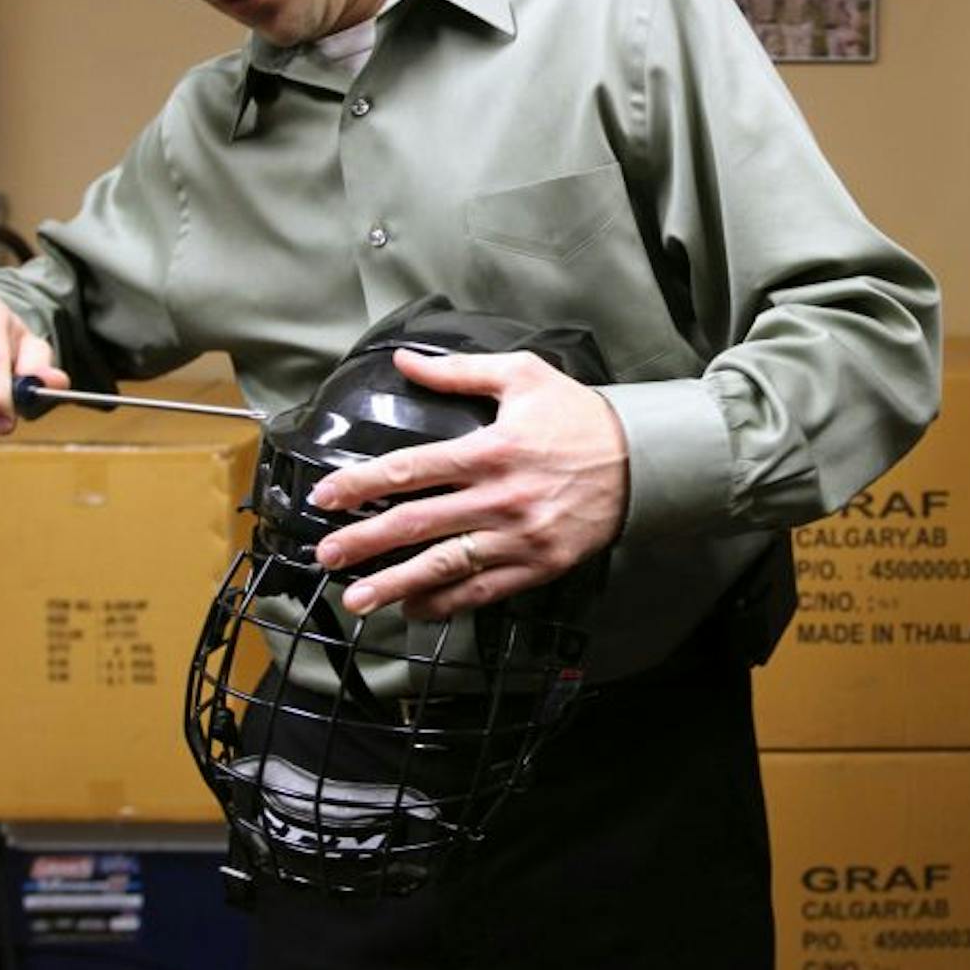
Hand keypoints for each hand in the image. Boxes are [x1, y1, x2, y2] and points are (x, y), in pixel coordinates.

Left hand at [307, 349, 628, 618]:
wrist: (644, 461)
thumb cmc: (580, 416)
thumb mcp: (523, 376)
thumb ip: (460, 371)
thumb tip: (406, 360)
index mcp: (489, 450)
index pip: (411, 469)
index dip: (362, 485)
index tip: (326, 498)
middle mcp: (499, 498)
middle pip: (418, 523)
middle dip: (366, 541)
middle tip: (326, 556)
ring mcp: (518, 537)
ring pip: (445, 565)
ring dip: (396, 585)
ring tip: (357, 599)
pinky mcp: (538, 565)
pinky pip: (483, 590)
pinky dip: (447, 603)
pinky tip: (416, 609)